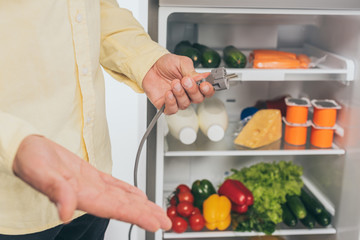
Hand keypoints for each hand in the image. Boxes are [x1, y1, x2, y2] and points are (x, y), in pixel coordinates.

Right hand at [12, 135, 170, 231]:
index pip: (117, 209)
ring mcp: (92, 185)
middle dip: (146, 214)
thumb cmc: (31, 159)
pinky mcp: (91, 175)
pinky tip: (137, 195)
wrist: (27, 148)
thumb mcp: (41, 172)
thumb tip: (65, 212)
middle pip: (124, 207)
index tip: (156, 223)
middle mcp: (90, 193)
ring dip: (141, 205)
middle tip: (165, 221)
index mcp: (82, 196)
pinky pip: (114, 185)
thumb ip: (57, 191)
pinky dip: (128, 191)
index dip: (138, 217)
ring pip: (122, 197)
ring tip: (156, 211)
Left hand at [142, 53, 214, 113]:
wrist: (150, 66)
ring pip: (185, 104)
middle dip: (192, 90)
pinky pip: (173, 109)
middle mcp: (188, 93)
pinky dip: (171, 102)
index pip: (207, 91)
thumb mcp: (181, 62)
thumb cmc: (167, 64)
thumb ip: (192, 71)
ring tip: (174, 83)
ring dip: (180, 93)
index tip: (204, 85)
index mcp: (195, 83)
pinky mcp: (166, 105)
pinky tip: (169, 93)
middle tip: (185, 80)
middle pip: (198, 99)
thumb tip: (203, 76)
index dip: (208, 90)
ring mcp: (178, 100)